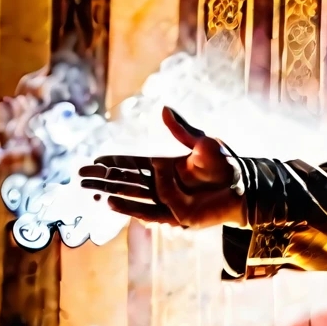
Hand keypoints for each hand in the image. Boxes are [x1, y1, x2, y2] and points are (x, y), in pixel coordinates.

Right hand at [78, 107, 243, 229]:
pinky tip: (110, 202)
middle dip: (104, 178)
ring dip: (110, 193)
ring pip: (133, 197)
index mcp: (166, 167)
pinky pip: (148, 212)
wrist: (246, 186)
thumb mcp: (202, 144)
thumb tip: (163, 109)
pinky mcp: (177, 216)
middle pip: (127, 181)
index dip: (115, 163)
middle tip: (80, 176)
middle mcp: (164, 185)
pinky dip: (128, 207)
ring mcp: (169, 201)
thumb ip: (181, 130)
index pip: (134, 165)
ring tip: (89, 190)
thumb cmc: (227, 165)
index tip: (95, 160)